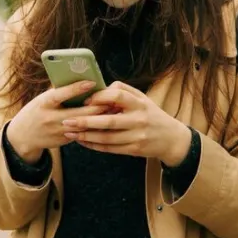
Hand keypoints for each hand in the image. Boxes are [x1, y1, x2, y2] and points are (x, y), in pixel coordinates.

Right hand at [5, 80, 108, 162]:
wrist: (23, 136)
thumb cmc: (36, 111)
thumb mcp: (42, 100)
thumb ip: (58, 92)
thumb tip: (78, 79)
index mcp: (43, 104)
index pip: (60, 94)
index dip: (76, 89)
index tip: (92, 82)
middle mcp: (50, 118)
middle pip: (79, 113)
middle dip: (97, 107)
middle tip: (112, 99)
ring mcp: (57, 132)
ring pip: (83, 125)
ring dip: (98, 119)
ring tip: (112, 110)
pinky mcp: (63, 141)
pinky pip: (81, 134)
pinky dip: (93, 127)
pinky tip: (104, 122)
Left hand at [61, 81, 191, 166]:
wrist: (171, 138)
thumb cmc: (151, 114)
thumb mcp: (143, 98)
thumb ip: (124, 91)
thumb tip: (101, 87)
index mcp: (140, 104)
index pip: (118, 96)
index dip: (100, 97)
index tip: (85, 100)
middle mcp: (138, 120)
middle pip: (108, 121)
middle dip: (85, 121)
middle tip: (67, 120)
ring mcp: (137, 136)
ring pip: (106, 138)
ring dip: (86, 136)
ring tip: (70, 132)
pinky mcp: (134, 150)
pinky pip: (110, 148)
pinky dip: (94, 145)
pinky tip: (82, 141)